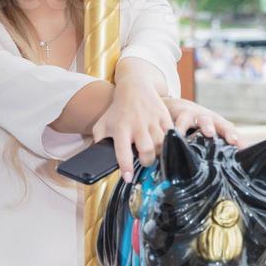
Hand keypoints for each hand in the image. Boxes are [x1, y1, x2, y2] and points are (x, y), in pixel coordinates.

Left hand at [91, 79, 245, 182]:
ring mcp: (152, 119)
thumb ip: (98, 142)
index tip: (128, 178)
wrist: (134, 87)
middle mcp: (136, 124)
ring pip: (161, 144)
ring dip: (159, 153)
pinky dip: (169, 142)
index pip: (122, 152)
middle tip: (145, 162)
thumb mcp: (102, 124)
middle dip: (147, 162)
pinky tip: (165, 145)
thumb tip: (95, 161)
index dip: (126, 167)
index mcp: (120, 129)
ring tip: (154, 153)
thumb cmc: (117, 110)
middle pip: (147, 150)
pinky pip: (170, 134)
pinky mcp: (164, 115)